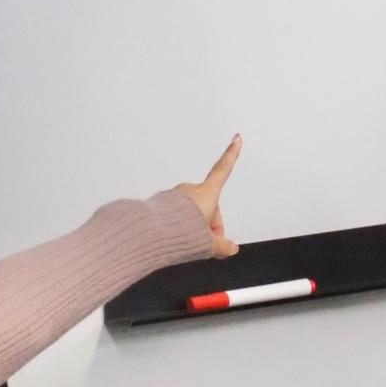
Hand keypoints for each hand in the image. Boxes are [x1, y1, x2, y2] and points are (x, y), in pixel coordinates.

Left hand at [174, 135, 241, 258]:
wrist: (149, 234)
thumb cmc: (177, 232)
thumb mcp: (208, 244)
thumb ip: (221, 245)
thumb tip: (230, 248)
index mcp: (207, 194)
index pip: (224, 169)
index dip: (232, 153)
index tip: (236, 138)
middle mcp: (191, 191)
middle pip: (209, 206)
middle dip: (209, 225)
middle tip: (204, 243)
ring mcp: (175, 196)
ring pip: (192, 212)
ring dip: (193, 226)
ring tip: (185, 242)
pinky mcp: (162, 205)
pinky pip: (176, 215)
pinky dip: (178, 225)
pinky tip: (173, 238)